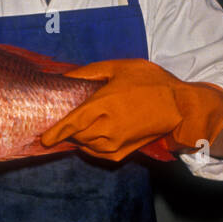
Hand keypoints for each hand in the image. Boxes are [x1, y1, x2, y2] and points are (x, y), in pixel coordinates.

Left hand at [39, 58, 222, 160]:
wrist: (179, 107)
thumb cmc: (150, 82)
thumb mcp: (119, 67)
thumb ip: (89, 73)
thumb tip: (66, 77)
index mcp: (104, 104)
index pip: (71, 123)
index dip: (55, 132)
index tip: (44, 138)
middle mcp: (107, 127)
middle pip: (76, 135)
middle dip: (68, 130)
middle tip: (67, 120)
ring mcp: (115, 143)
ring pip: (86, 145)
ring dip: (80, 137)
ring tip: (83, 125)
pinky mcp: (123, 153)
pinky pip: (98, 154)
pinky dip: (91, 147)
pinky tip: (94, 136)